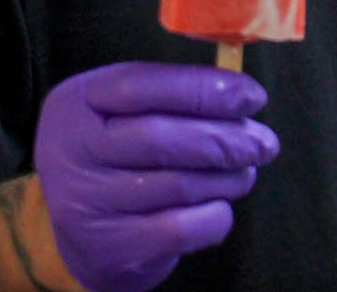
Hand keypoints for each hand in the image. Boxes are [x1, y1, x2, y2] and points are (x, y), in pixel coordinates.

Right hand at [34, 61, 279, 290]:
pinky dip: (215, 215)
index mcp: (75, 103)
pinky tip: (219, 205)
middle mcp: (70, 152)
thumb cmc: (116, 155)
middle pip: (160, 138)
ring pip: (178, 184)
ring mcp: (86, 205)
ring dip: (228, 177)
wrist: (80, 234)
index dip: (203, 88)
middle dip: (225, 138)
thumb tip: (242, 93)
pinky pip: (181, 228)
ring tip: (245, 171)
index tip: (252, 95)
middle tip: (265, 142)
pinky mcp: (112, 250)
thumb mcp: (123, 111)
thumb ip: (171, 93)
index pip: (140, 85)